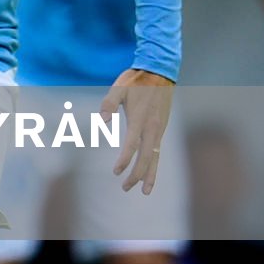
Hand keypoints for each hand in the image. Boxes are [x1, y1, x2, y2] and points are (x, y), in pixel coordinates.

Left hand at [102, 68, 173, 194]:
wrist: (160, 72)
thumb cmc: (136, 80)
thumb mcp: (119, 88)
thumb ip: (109, 104)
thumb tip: (102, 122)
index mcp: (140, 119)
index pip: (132, 145)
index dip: (124, 160)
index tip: (115, 171)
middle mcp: (152, 127)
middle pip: (146, 157)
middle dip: (137, 175)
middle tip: (125, 188)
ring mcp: (159, 129)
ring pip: (155, 157)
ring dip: (149, 174)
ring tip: (145, 191)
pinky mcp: (161, 128)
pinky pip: (158, 150)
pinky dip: (154, 164)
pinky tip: (150, 172)